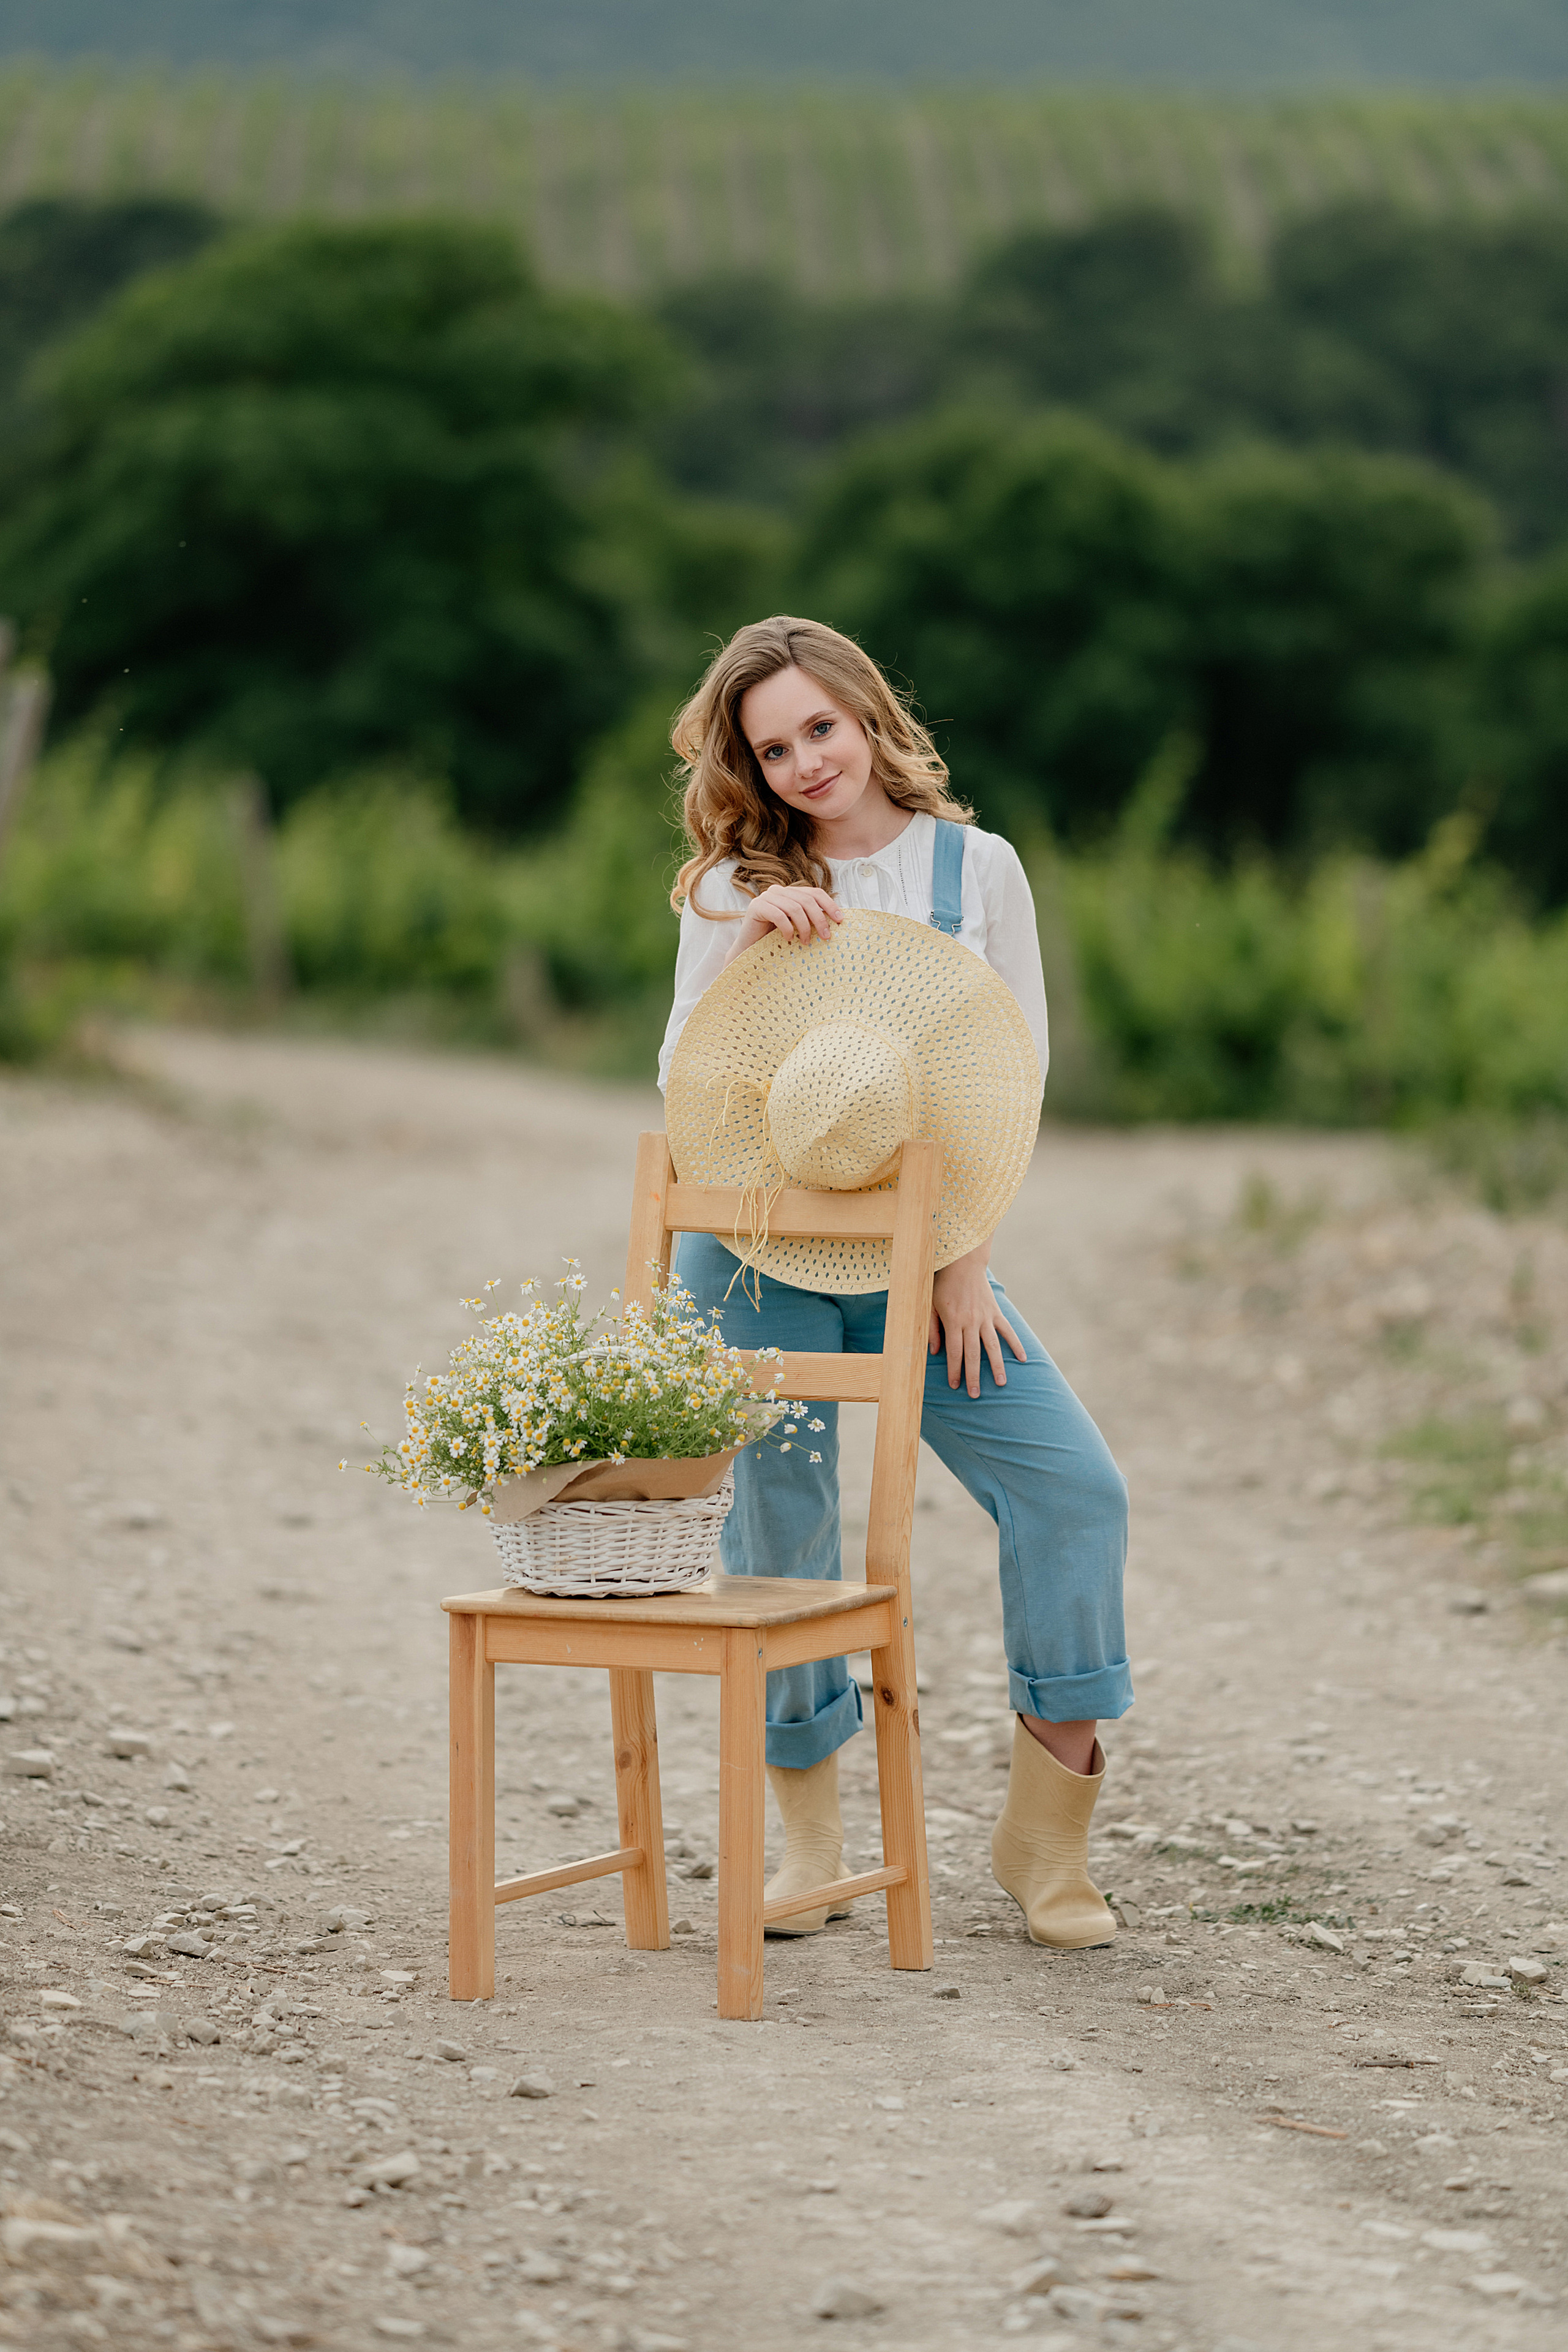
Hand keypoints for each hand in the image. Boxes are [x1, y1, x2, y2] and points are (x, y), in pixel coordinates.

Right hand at [726, 883, 844, 962]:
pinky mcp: (756, 906)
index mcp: (790, 893)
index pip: (814, 892)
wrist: (748, 949)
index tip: (840, 920)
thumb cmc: (775, 939)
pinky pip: (779, 915)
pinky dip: (787, 928)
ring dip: (804, 927)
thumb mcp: (797, 926)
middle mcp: (778, 891)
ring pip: (795, 908)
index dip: (829, 904)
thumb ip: (810, 918)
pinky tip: (789, 939)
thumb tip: (836, 919)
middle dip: (819, 919)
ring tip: (805, 942)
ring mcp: (766, 897)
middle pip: (807, 900)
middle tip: (825, 936)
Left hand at [929, 1241, 1024, 1398]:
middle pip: (973, 1354)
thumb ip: (932, 1329)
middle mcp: (971, 1321)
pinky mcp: (996, 1311)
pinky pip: (1007, 1331)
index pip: (954, 1352)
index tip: (955, 1385)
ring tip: (1000, 1383)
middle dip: (973, 1376)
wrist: (963, 1261)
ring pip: (992, 1346)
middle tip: (975, 1394)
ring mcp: (985, 1317)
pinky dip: (1016, 1344)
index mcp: (953, 1321)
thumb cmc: (942, 1284)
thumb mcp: (930, 1305)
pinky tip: (1022, 1359)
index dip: (955, 1370)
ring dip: (997, 1366)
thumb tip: (934, 1352)